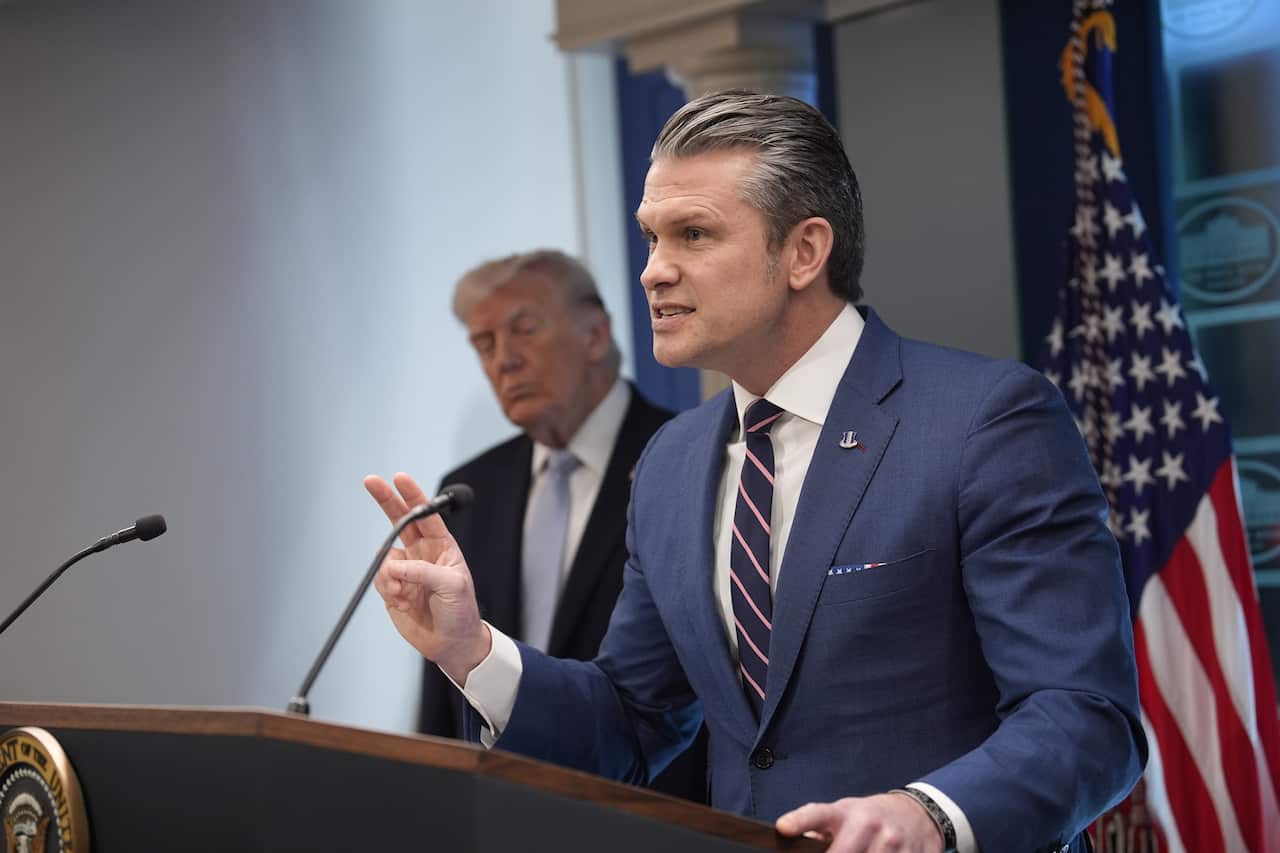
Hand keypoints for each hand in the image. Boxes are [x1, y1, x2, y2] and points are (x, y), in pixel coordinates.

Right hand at [365, 472, 490, 682]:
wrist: (452, 643)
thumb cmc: (461, 611)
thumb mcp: (452, 586)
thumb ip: (423, 571)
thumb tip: (393, 565)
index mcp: (442, 546)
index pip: (426, 515)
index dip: (413, 495)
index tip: (400, 478)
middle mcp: (422, 553)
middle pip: (399, 521)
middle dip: (386, 500)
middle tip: (371, 481)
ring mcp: (406, 570)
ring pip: (385, 557)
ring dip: (391, 574)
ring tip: (404, 593)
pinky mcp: (392, 588)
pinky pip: (380, 579)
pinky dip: (386, 588)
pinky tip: (400, 601)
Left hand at [776, 793, 943, 852]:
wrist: (916, 814)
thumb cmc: (869, 817)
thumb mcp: (842, 814)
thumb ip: (816, 827)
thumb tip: (790, 839)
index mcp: (845, 813)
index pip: (817, 815)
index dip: (799, 821)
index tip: (784, 827)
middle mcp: (868, 824)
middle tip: (836, 852)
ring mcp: (892, 841)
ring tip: (863, 852)